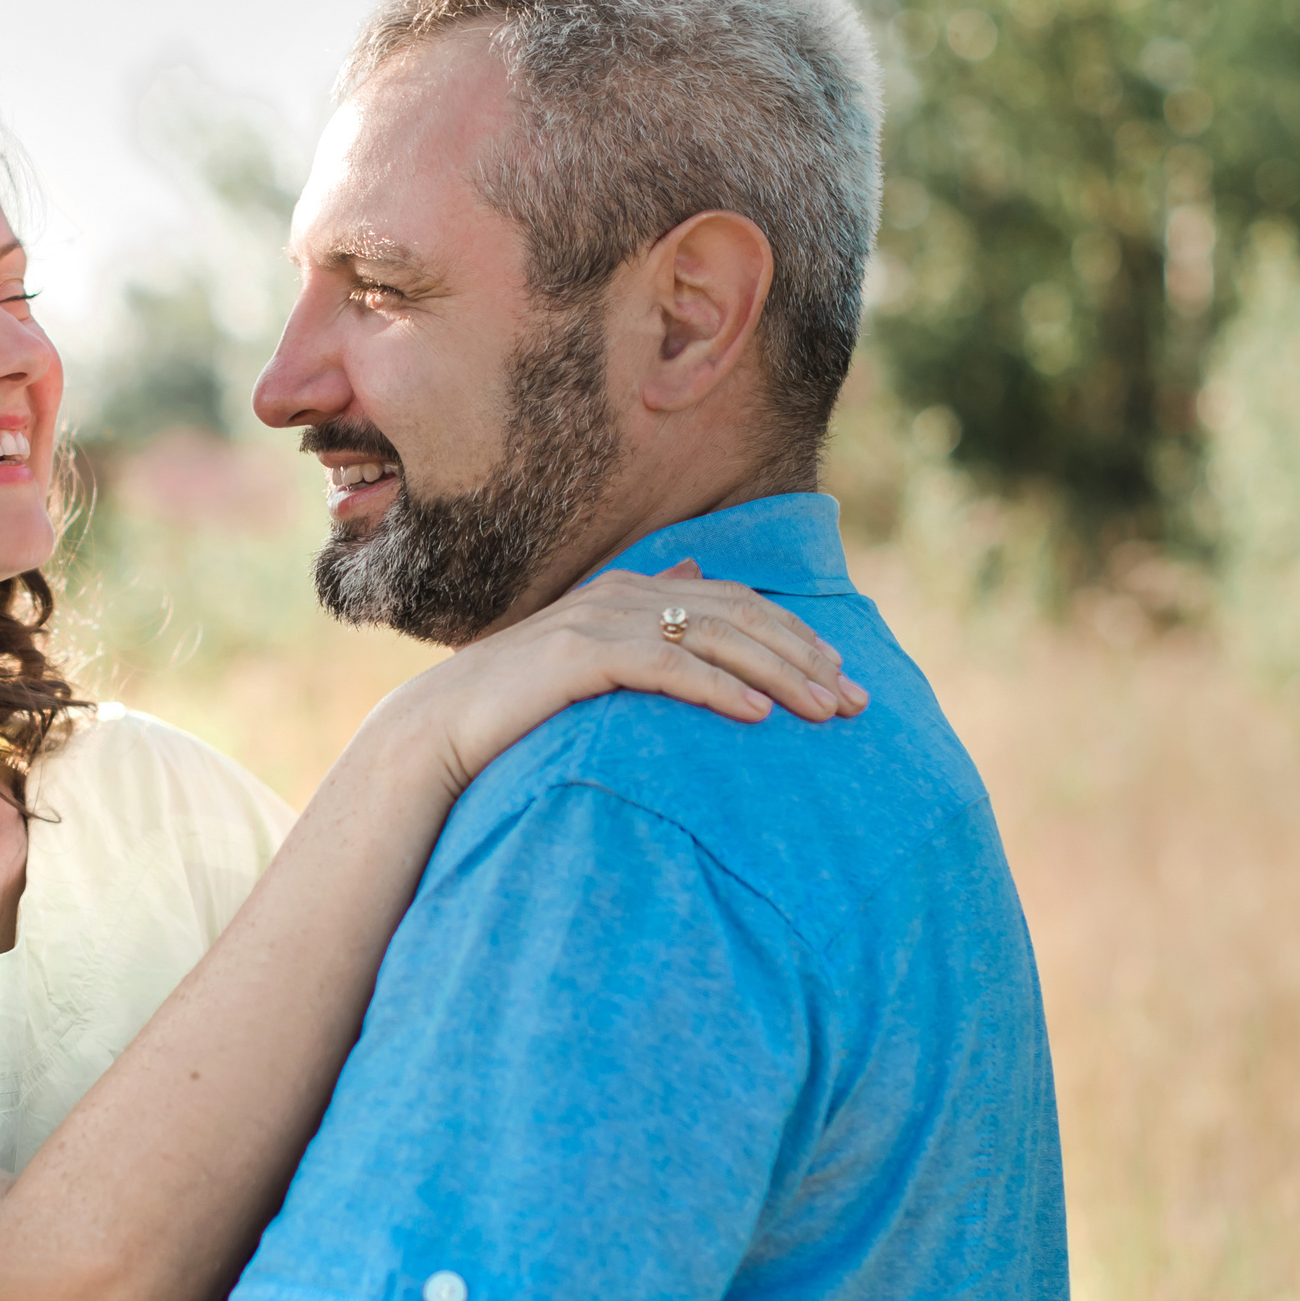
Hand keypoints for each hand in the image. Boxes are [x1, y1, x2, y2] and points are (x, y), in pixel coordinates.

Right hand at [385, 559, 867, 795]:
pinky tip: (757, 715)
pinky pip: (667, 666)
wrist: (442, 728)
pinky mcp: (582, 655)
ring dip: (780, 674)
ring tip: (826, 711)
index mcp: (631, 591)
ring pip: (715, 638)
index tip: (844, 676)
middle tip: (857, 701)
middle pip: (740, 616)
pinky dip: (718, 687)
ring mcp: (602, 621)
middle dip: (806, 656)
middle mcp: (623, 594)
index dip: (796, 635)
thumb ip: (644, 611)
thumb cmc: (518, 704)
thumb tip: (694, 572)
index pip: (737, 603)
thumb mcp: (590, 650)